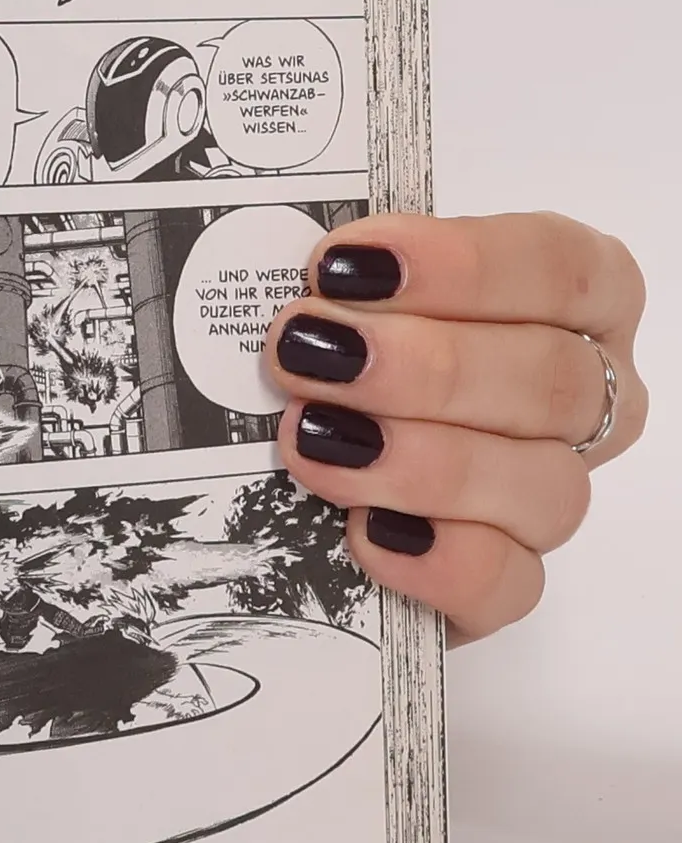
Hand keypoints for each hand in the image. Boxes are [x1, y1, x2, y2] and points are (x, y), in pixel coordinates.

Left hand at [265, 212, 647, 642]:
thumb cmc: (326, 359)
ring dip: (421, 460)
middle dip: (420, 365)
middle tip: (306, 353)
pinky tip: (362, 530)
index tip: (343, 265)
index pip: (561, 266)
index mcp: (562, 302)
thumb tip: (268, 257)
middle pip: (554, 379)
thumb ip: (334, 278)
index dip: (462, 262)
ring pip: (544, 484)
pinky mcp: (501, 583)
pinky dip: (434, 560)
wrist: (277, 492)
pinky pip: (506, 585)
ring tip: (313, 439)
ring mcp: (544, 495)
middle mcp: (574, 397)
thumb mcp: (330, 299)